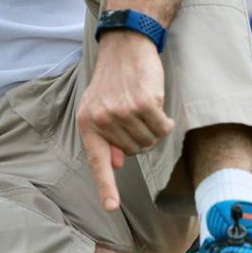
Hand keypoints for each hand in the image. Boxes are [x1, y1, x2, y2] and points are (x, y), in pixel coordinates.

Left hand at [76, 31, 173, 211]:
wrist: (125, 45)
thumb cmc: (113, 79)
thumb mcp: (98, 106)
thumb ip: (105, 136)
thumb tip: (118, 162)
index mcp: (87, 124)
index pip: (97, 162)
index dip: (105, 186)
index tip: (111, 207)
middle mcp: (102, 120)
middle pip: (134, 151)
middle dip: (140, 137)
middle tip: (134, 113)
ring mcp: (122, 112)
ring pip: (149, 141)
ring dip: (153, 127)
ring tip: (143, 105)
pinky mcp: (143, 103)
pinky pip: (162, 127)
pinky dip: (164, 120)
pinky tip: (155, 102)